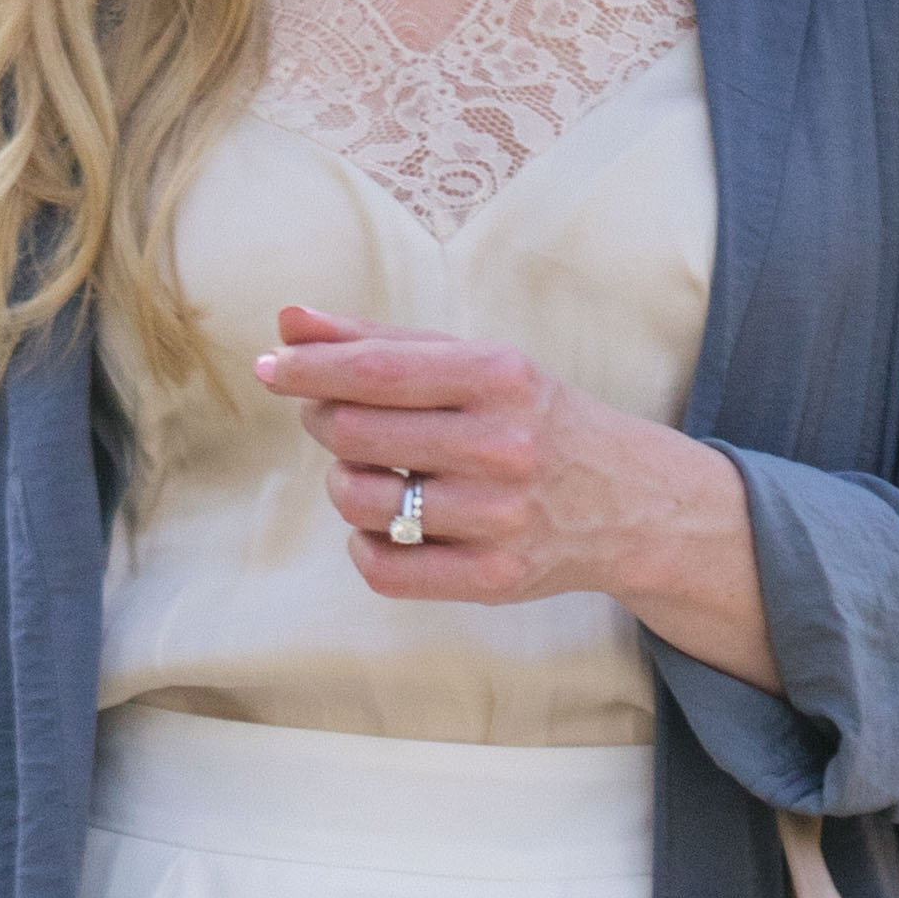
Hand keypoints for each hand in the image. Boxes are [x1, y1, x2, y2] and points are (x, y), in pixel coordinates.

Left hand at [254, 306, 779, 689]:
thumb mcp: (474, 363)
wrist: (627, 500)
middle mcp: (503, 447)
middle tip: (334, 420)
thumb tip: (288, 319)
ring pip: (362, 503)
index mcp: (499, 377)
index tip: (272, 369)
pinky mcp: (494, 578)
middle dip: (325, 423)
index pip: (377, 371)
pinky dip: (365, 546)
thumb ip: (380, 340)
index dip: (310, 370)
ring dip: (343, 485)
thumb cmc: (532, 418)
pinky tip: (384, 527)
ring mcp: (500, 518)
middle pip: (357, 435)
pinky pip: (385, 570)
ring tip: (369, 472)